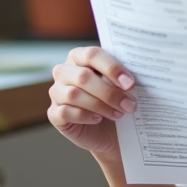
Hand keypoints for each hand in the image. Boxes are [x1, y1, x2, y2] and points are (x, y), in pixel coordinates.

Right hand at [47, 46, 137, 163]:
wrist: (110, 131)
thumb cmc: (116, 101)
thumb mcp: (121, 86)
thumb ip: (122, 77)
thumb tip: (132, 78)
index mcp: (80, 57)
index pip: (92, 55)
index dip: (112, 68)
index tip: (131, 84)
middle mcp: (64, 71)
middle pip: (83, 76)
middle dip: (109, 92)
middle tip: (130, 104)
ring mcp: (56, 92)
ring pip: (73, 94)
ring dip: (100, 105)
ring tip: (119, 114)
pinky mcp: (54, 113)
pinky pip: (65, 112)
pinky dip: (85, 116)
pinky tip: (98, 119)